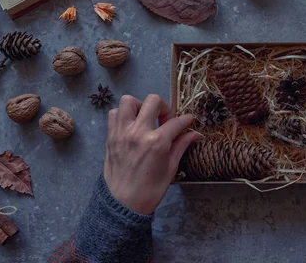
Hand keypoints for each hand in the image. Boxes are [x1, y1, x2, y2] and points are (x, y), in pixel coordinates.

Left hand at [104, 94, 198, 214]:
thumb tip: (195, 133)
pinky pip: (114, 114)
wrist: (122, 204)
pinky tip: (131, 126)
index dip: (186, 120)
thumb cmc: (150, 189)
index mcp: (157, 142)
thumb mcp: (171, 168)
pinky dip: (124, 115)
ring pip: (129, 101)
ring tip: (146, 119)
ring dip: (140, 106)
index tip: (189, 120)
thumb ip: (181, 145)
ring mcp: (122, 132)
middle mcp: (138, 132)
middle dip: (164, 107)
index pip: (176, 122)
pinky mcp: (110, 136)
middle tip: (165, 120)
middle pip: (153, 101)